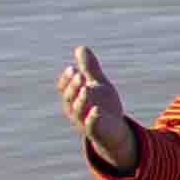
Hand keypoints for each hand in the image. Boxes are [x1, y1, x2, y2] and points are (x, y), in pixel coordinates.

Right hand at [57, 45, 137, 164]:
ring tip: (86, 88)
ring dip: (81, 100)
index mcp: (73, 98)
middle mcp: (74, 110)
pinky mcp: (95, 131)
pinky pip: (91, 125)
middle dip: (73, 87)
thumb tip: (80, 48)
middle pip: (69, 98)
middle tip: (79, 75)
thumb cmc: (104, 105)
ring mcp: (83, 121)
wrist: (115, 129)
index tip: (72, 69)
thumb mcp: (98, 84)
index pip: (64, 88)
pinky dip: (93, 118)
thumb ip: (90, 68)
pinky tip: (97, 109)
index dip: (66, 80)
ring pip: (77, 111)